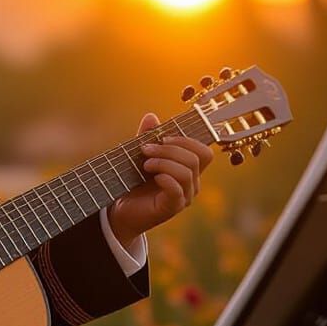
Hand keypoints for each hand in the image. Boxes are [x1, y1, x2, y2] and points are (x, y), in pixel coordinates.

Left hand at [107, 112, 212, 250]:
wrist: (122, 209)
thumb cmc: (134, 182)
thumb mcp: (140, 156)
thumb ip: (147, 137)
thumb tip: (151, 116)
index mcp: (188, 169)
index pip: (204, 152)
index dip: (186, 140)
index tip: (163, 137)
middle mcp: (191, 183)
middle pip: (195, 158)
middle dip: (169, 149)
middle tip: (146, 149)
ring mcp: (184, 197)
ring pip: (187, 172)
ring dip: (163, 162)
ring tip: (145, 164)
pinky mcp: (172, 208)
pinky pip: (177, 190)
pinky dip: (165, 178)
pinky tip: (153, 176)